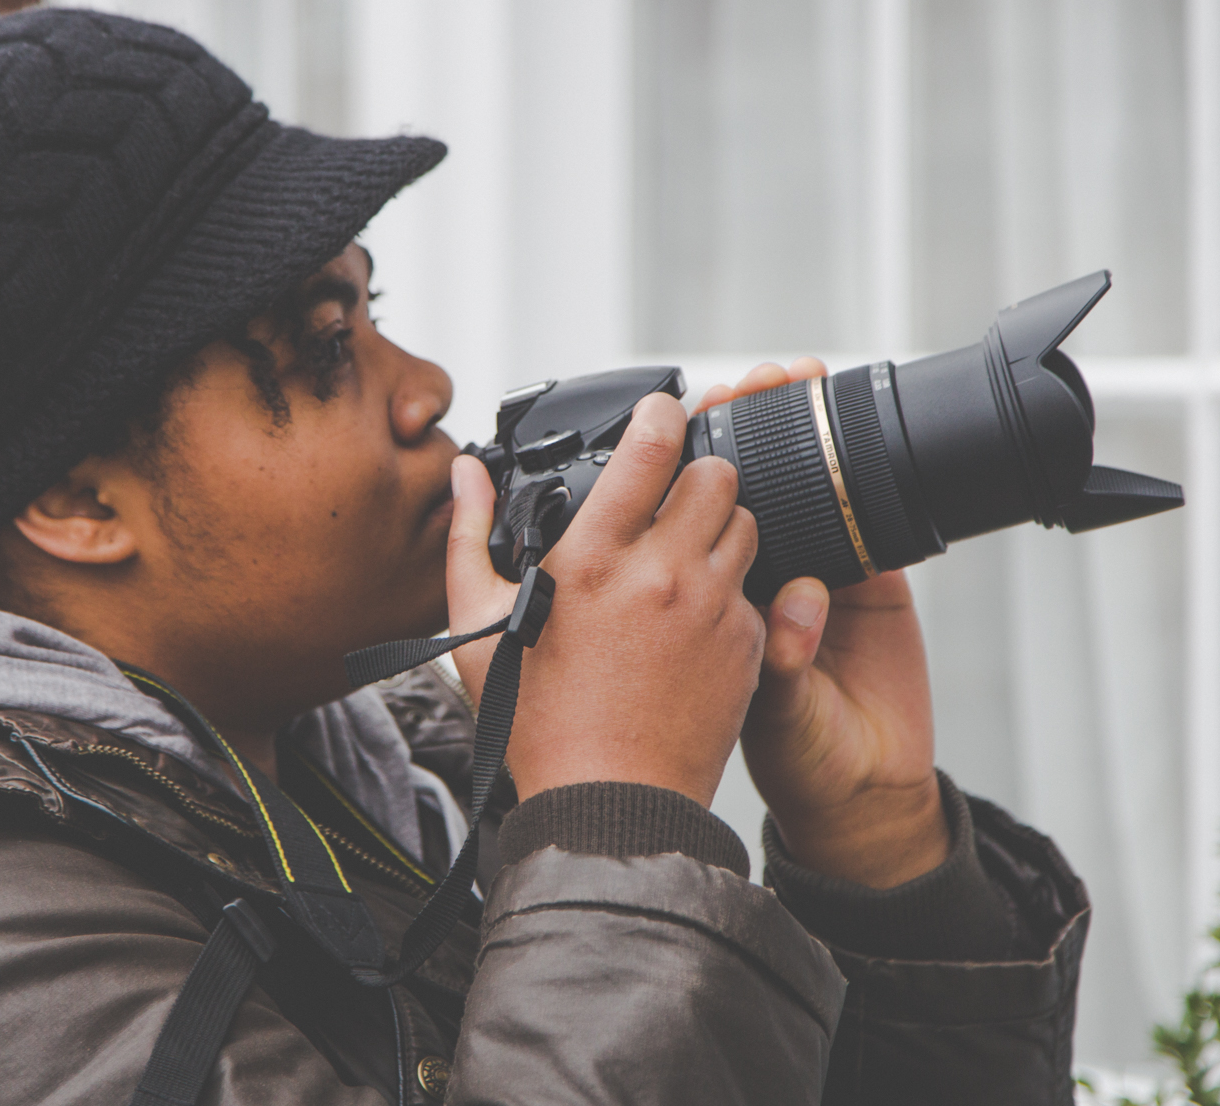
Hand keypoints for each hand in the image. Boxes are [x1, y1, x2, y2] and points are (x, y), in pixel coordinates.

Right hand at [444, 393, 765, 805]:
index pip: (654, 446)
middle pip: (717, 475)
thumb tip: (464, 474)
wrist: (609, 806)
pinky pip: (755, 586)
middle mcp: (663, 574)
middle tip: (672, 496)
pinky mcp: (748, 646)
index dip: (662, 413)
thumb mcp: (479, 626)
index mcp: (594, 559)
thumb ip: (468, 535)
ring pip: (746, 524)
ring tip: (683, 554)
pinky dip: (732, 586)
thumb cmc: (540, 721)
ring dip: (719, 525)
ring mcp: (713, 609)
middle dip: (696, 474)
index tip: (661, 413)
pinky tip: (695, 612)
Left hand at [696, 359, 948, 888]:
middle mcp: (754, 579)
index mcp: (705, 601)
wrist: (863, 792)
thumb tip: (793, 614)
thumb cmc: (796, 756)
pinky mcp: (872, 578)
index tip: (685, 410)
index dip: (686, 458)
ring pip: (803, 485)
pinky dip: (861, 476)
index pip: (684, 516)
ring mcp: (815, 573)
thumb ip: (779, 659)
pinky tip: (856, 441)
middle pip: (742, 482)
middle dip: (747, 426)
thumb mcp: (768, 711)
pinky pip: (865, 518)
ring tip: (799, 383)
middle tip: (751, 382)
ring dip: (802, 432)